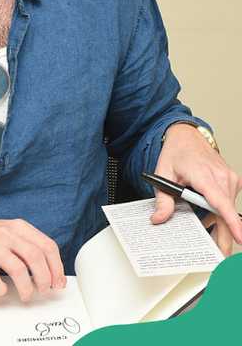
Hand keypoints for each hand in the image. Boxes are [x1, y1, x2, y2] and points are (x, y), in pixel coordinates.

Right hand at [0, 214, 64, 301]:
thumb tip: (50, 271)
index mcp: (17, 227)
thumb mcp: (8, 232)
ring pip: (19, 270)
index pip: (47, 246)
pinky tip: (1, 289)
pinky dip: (1, 289)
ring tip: (25, 294)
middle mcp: (5, 234)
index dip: (57, 268)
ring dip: (26, 288)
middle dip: (44, 279)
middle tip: (44, 290)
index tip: (58, 281)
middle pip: (36, 258)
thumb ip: (27, 246)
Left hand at [151, 123, 241, 255]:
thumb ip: (163, 199)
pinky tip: (207, 221)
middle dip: (226, 236)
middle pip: (226, 213)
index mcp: (205, 176)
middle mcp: (223, 178)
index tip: (240, 238)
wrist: (187, 136)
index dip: (231, 223)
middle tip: (220, 256)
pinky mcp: (232, 182)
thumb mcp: (163, 175)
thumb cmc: (177, 153)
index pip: (221, 203)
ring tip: (209, 241)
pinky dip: (218, 214)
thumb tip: (159, 218)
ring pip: (227, 210)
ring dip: (219, 225)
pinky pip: (226, 203)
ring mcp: (230, 179)